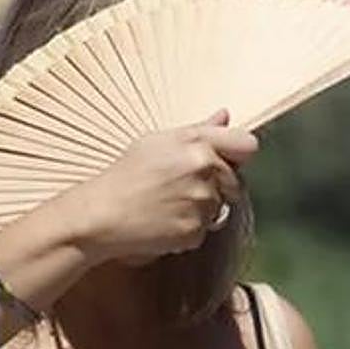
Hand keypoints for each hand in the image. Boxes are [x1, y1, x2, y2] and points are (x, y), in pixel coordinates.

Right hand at [62, 108, 259, 263]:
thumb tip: (224, 116)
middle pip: (236, 181)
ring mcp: (202, 204)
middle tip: (181, 187)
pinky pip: (204, 230)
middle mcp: (205, 172)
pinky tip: (165, 220)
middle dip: (217, 186)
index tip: (226, 160)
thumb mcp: (159, 141)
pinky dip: (189, 229)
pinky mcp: (195, 232)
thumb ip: (200, 129)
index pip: (247, 145)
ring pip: (220, 208)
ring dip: (202, 209)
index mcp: (198, 144)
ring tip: (168, 204)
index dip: (238, 154)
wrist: (102, 214)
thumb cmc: (127, 174)